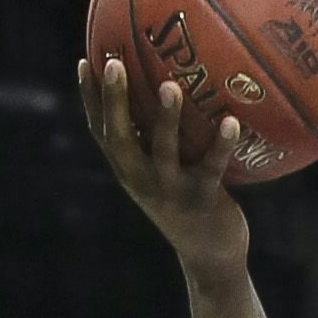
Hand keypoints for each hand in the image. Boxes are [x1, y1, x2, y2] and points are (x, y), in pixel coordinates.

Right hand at [76, 54, 250, 276]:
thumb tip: (165, 84)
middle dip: (114, 100)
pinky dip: (221, 145)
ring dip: (166, 118)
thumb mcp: (164, 172)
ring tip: (171, 86)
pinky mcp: (202, 200)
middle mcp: (142, 180)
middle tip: (115, 63)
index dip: (90, 99)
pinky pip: (211, 168)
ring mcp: (171, 191)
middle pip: (120, 137)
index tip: (86, 61)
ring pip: (163, 151)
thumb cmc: (188, 201)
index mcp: (129, 170)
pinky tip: (231, 121)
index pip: (101, 132)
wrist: (210, 256)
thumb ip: (157, 138)